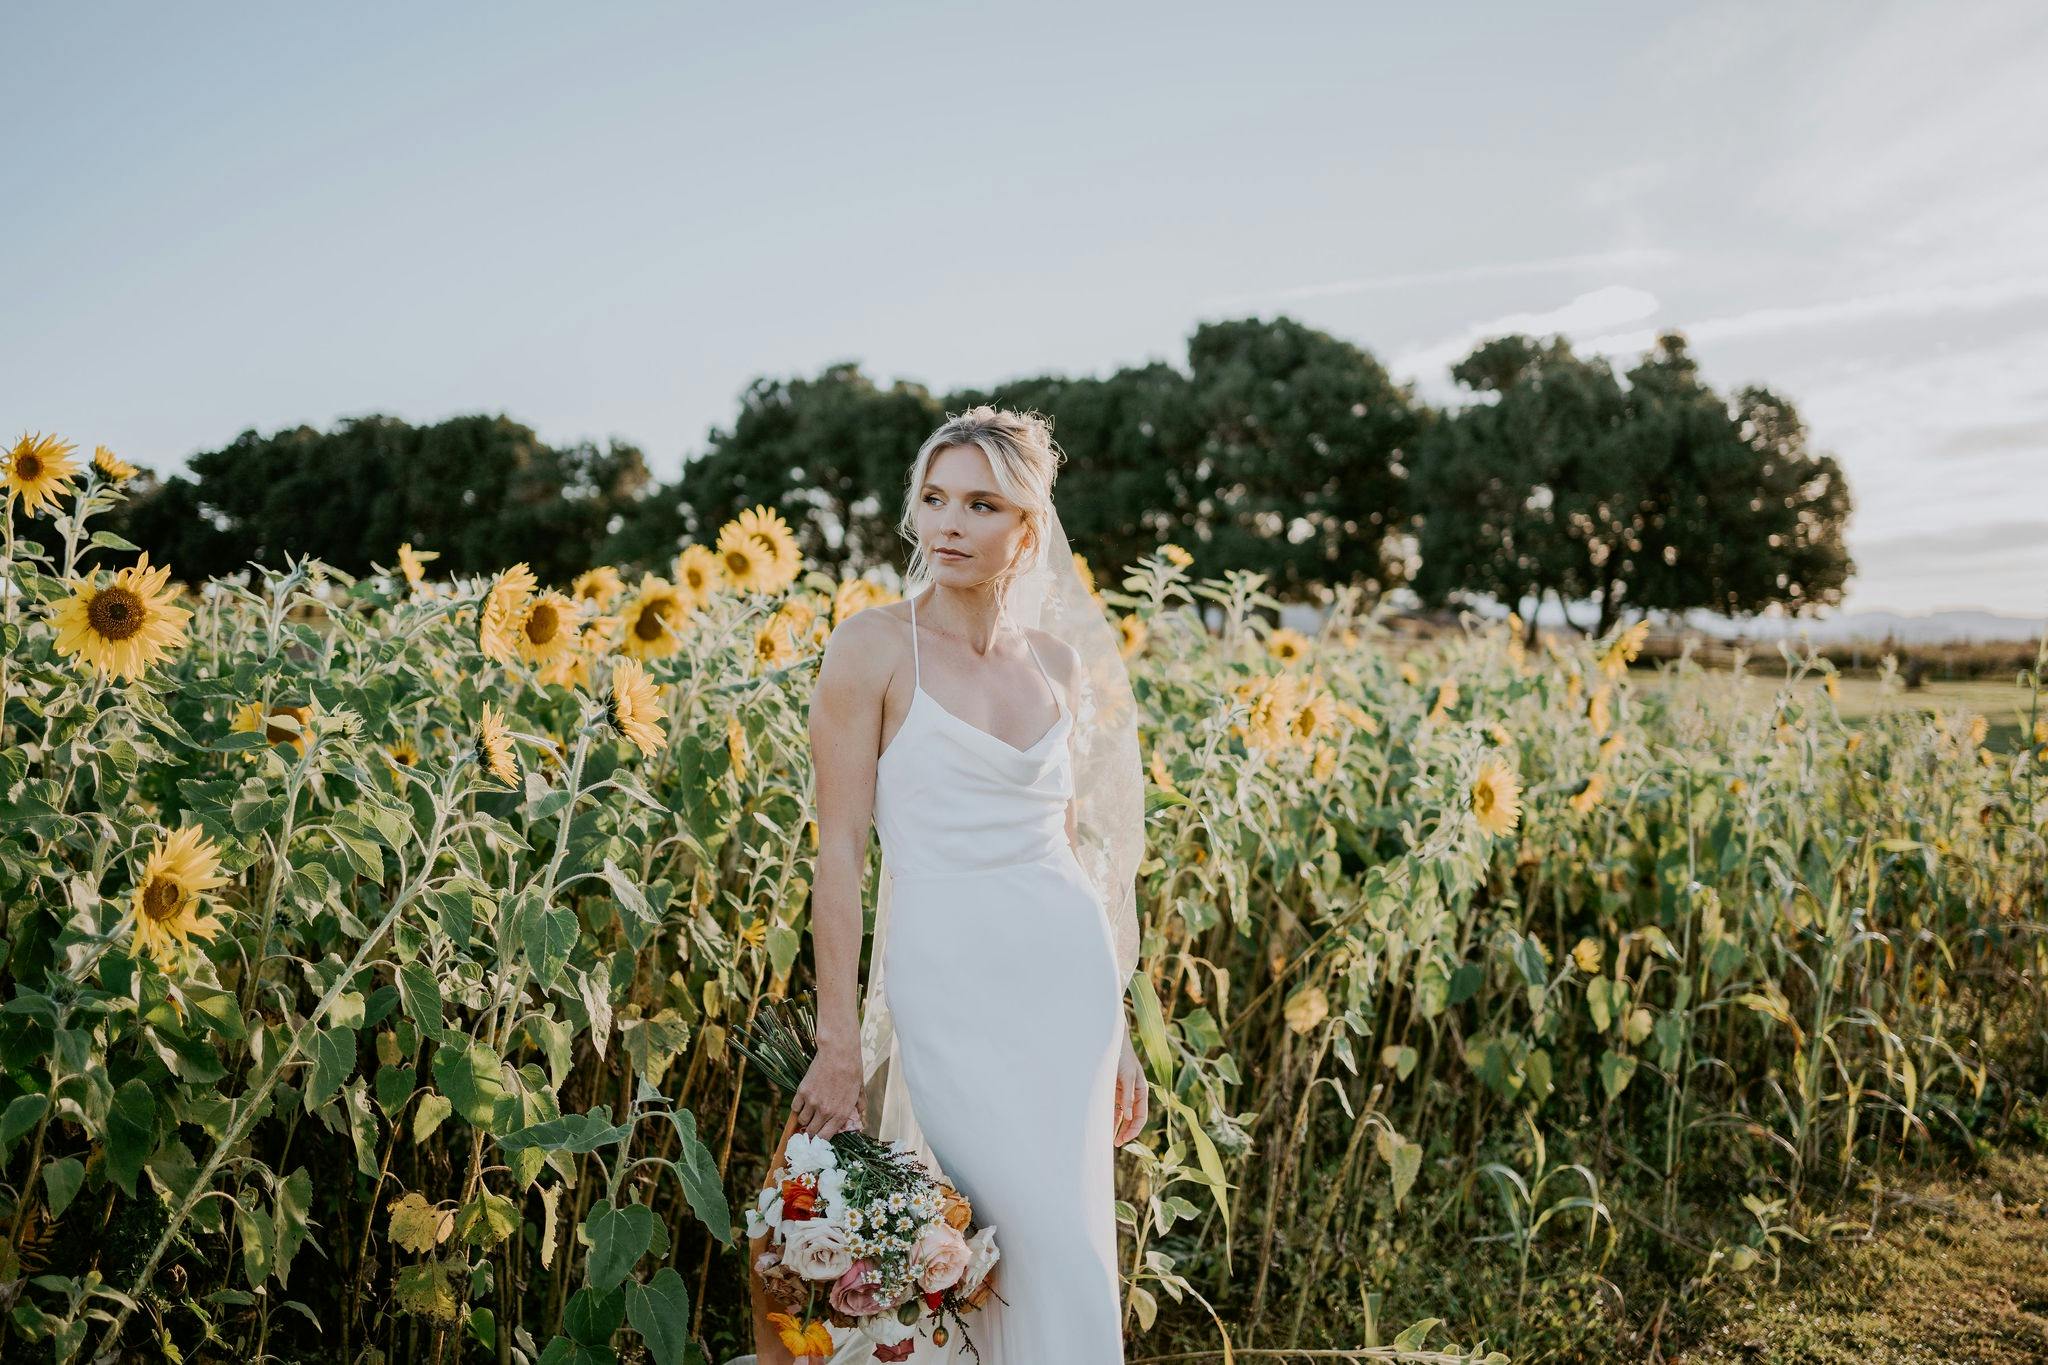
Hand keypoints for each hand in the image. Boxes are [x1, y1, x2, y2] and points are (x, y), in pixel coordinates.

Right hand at [792, 1043, 864, 1139]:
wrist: (839, 1054)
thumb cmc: (852, 1071)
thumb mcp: (860, 1091)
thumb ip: (859, 1106)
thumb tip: (859, 1116)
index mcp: (840, 1114)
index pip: (825, 1137)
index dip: (820, 1140)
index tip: (818, 1139)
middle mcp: (825, 1112)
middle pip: (812, 1132)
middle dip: (811, 1132)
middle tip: (811, 1127)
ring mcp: (812, 1102)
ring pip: (802, 1121)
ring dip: (805, 1119)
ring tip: (809, 1113)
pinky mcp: (802, 1092)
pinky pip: (795, 1108)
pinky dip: (798, 1108)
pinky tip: (803, 1103)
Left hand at [1113, 1028, 1147, 1145]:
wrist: (1110, 1042)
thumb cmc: (1122, 1057)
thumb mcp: (1126, 1076)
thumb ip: (1128, 1097)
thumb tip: (1128, 1118)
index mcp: (1141, 1091)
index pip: (1140, 1116)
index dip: (1134, 1130)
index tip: (1123, 1140)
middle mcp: (1133, 1094)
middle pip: (1131, 1119)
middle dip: (1125, 1132)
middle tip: (1115, 1144)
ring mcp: (1123, 1093)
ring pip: (1121, 1115)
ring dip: (1116, 1126)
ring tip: (1108, 1138)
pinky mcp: (1113, 1090)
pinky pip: (1112, 1107)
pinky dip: (1109, 1117)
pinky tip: (1103, 1125)